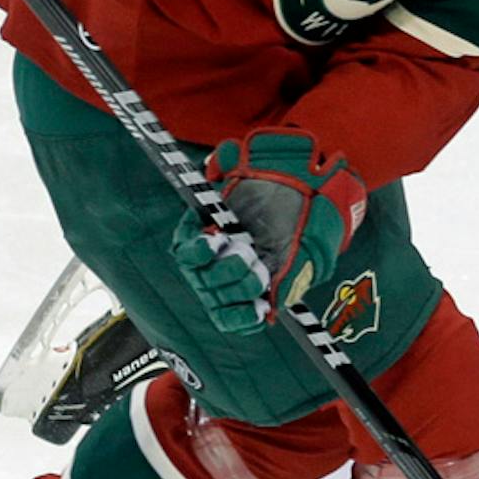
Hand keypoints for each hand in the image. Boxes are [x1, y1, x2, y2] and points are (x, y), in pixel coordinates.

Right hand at [170, 131, 367, 333]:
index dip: (198, 250)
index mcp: (196, 237)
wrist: (293, 223)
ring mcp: (221, 289)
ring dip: (242, 287)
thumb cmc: (264, 199)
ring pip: (220, 301)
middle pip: (204, 280)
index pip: (185, 251)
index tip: (216, 240)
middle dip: (229, 269)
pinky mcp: (241, 307)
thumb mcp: (249, 177)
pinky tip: (262, 308)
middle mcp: (204, 267)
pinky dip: (246, 318)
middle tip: (250, 254)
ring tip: (262, 271)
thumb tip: (223, 156)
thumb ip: (232, 163)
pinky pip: (234, 321)